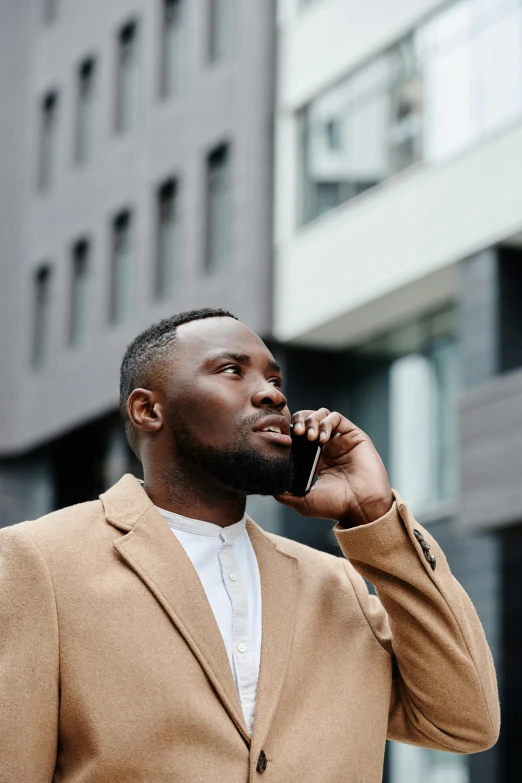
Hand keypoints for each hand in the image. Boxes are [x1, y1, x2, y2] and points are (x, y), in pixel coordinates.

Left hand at [274, 409, 393, 526]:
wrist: (362, 507)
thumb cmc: (336, 506)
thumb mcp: (304, 502)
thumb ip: (285, 494)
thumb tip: (269, 486)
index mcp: (315, 459)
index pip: (298, 436)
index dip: (289, 432)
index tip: (283, 439)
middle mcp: (328, 447)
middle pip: (308, 420)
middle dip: (298, 421)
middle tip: (295, 432)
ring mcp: (340, 440)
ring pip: (321, 415)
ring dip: (311, 420)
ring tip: (308, 435)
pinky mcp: (353, 435)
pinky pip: (336, 418)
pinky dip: (326, 422)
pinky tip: (323, 438)